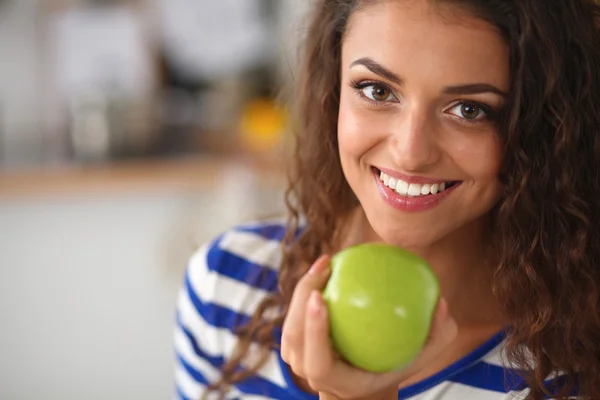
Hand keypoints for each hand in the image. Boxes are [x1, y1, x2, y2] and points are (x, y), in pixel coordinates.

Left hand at [280, 255, 457, 399]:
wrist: (363, 387)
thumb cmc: (395, 367)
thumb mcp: (422, 357)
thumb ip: (436, 334)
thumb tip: (441, 302)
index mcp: (336, 381)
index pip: (317, 360)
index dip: (313, 330)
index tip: (320, 297)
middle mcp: (311, 374)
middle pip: (294, 337)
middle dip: (302, 298)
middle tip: (325, 266)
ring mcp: (299, 359)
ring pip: (290, 323)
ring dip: (303, 288)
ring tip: (326, 261)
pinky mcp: (296, 344)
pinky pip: (295, 314)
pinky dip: (307, 289)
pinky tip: (327, 265)